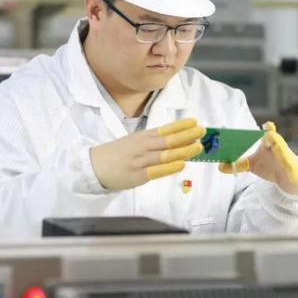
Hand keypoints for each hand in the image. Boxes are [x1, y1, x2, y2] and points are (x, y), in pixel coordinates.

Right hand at [90, 118, 205, 190]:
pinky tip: (181, 164)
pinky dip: (170, 167)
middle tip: (202, 131)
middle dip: (188, 135)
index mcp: (144, 136)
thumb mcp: (135, 141)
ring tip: (198, 147)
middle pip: (169, 140)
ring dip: (184, 150)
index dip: (182, 125)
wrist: (94, 166)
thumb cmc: (118, 154)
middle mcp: (144, 146)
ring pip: (165, 154)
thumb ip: (154, 141)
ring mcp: (141, 160)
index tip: (196, 121)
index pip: (166, 129)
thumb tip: (177, 139)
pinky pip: (156, 171)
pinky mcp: (138, 175)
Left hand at [218, 122, 297, 194]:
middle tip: (268, 134)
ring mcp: (285, 157)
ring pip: (283, 151)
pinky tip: (289, 169)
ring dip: (280, 147)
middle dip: (272, 136)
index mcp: (267, 144)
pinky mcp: (291, 168)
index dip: (269, 128)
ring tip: (276, 144)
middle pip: (275, 139)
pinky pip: (290, 167)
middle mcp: (277, 147)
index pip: (267, 133)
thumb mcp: (253, 165)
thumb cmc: (270, 166)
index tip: (267, 124)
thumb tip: (220, 167)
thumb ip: (238, 164)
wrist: (289, 178)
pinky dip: (290, 168)